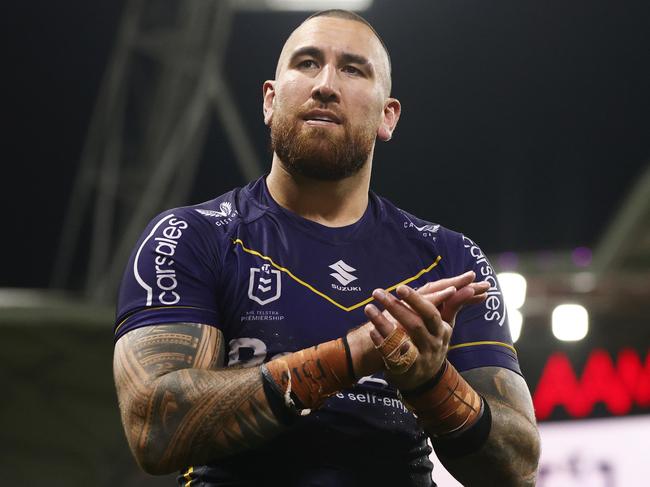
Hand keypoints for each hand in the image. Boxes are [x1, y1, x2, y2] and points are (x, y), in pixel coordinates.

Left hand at [364, 271, 486, 390]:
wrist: (426, 380)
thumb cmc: (431, 344)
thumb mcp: (444, 327)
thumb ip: (452, 305)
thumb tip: (468, 286)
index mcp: (442, 331)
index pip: (430, 313)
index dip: (416, 300)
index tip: (400, 287)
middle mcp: (432, 345)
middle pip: (416, 325)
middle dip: (397, 308)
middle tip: (378, 293)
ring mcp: (420, 359)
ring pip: (401, 340)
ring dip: (383, 323)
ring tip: (369, 308)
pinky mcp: (406, 370)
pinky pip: (392, 355)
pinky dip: (382, 342)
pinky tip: (372, 330)